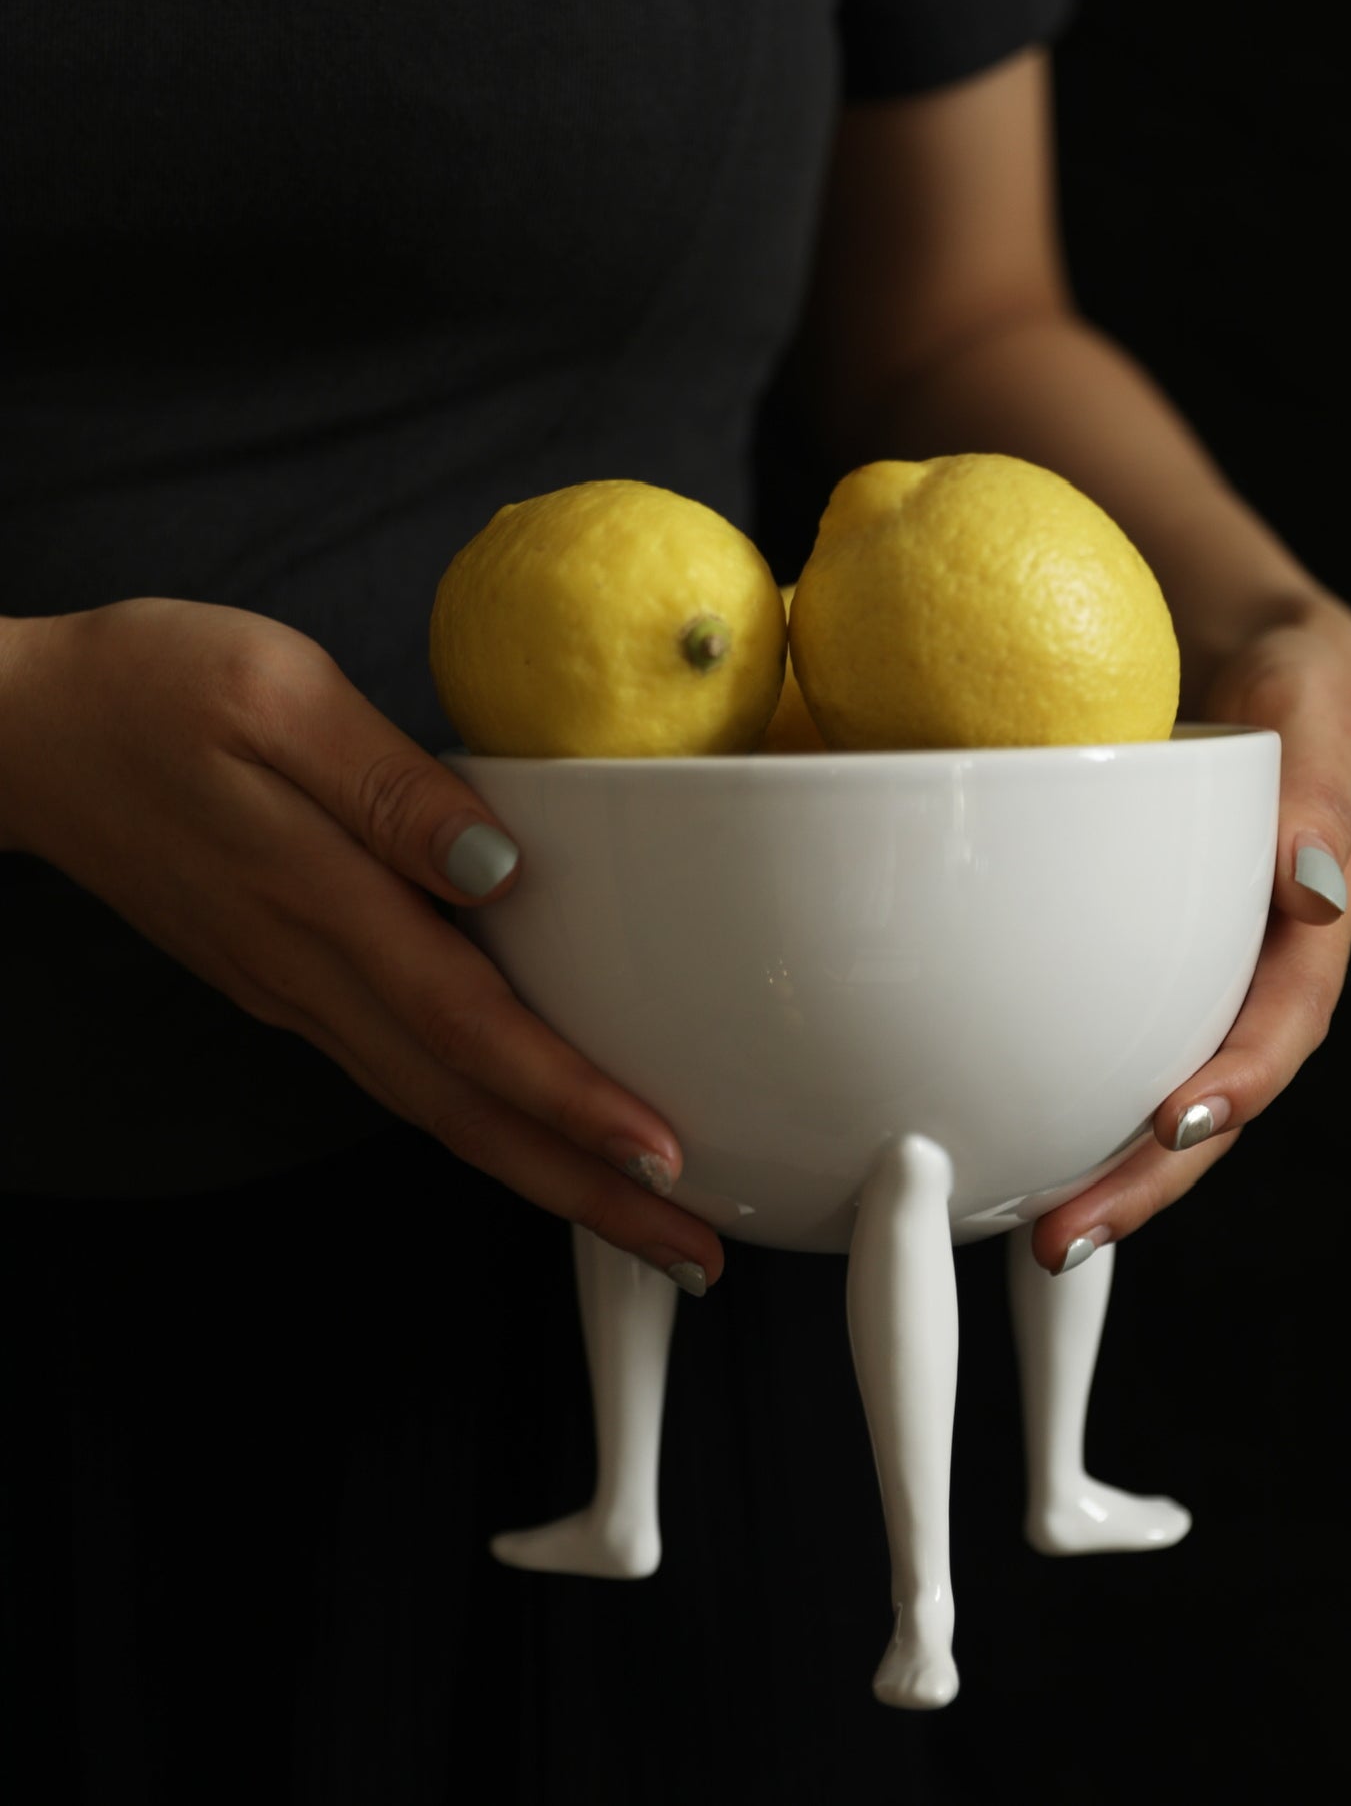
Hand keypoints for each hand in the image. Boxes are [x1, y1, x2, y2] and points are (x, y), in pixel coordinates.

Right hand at [0, 599, 722, 1288]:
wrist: (25, 737)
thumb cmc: (155, 688)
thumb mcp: (276, 693)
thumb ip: (389, 785)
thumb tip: (497, 868)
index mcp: (319, 896)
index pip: (465, 1024)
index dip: (565, 1098)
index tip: (658, 1156)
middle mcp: (308, 972)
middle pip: (460, 1107)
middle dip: (579, 1188)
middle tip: (693, 1252)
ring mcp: (292, 990)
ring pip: (431, 1107)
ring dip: (538, 1172)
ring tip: (638, 1216)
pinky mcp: (285, 983)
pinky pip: (400, 1076)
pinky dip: (479, 1123)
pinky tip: (533, 1132)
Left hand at [1030, 593, 1350, 1273]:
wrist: (1256, 653)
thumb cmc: (1297, 677)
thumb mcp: (1317, 697)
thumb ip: (1320, 791)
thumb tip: (1312, 896)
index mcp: (1311, 927)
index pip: (1281, 1022)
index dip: (1235, 1083)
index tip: (1172, 1129)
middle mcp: (1256, 972)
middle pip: (1213, 1100)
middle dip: (1147, 1179)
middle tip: (1064, 1235)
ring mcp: (1200, 978)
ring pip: (1152, 1092)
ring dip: (1100, 1168)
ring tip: (1029, 1228)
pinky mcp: (1144, 966)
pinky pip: (1105, 1042)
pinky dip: (1063, 1096)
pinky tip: (1004, 1137)